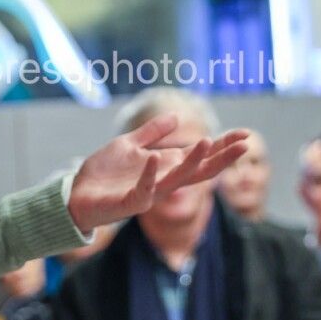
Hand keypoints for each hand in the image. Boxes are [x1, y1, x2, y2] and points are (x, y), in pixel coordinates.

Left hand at [67, 115, 250, 232]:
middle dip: (221, 157)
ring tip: (207, 142)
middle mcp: (163, 180)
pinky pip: (143, 189)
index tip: (245, 134)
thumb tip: (177, 117)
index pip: (201, 156)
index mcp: (166, 166)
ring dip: (193, 162)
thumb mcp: (129, 144)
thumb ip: (152, 133)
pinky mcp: (129, 202)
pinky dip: (149, 174)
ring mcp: (148, 192)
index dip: (222, 146)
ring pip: (178, 180)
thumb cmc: (104, 173)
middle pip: (200, 170)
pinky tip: (155, 158)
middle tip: (244, 144)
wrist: (75, 195)